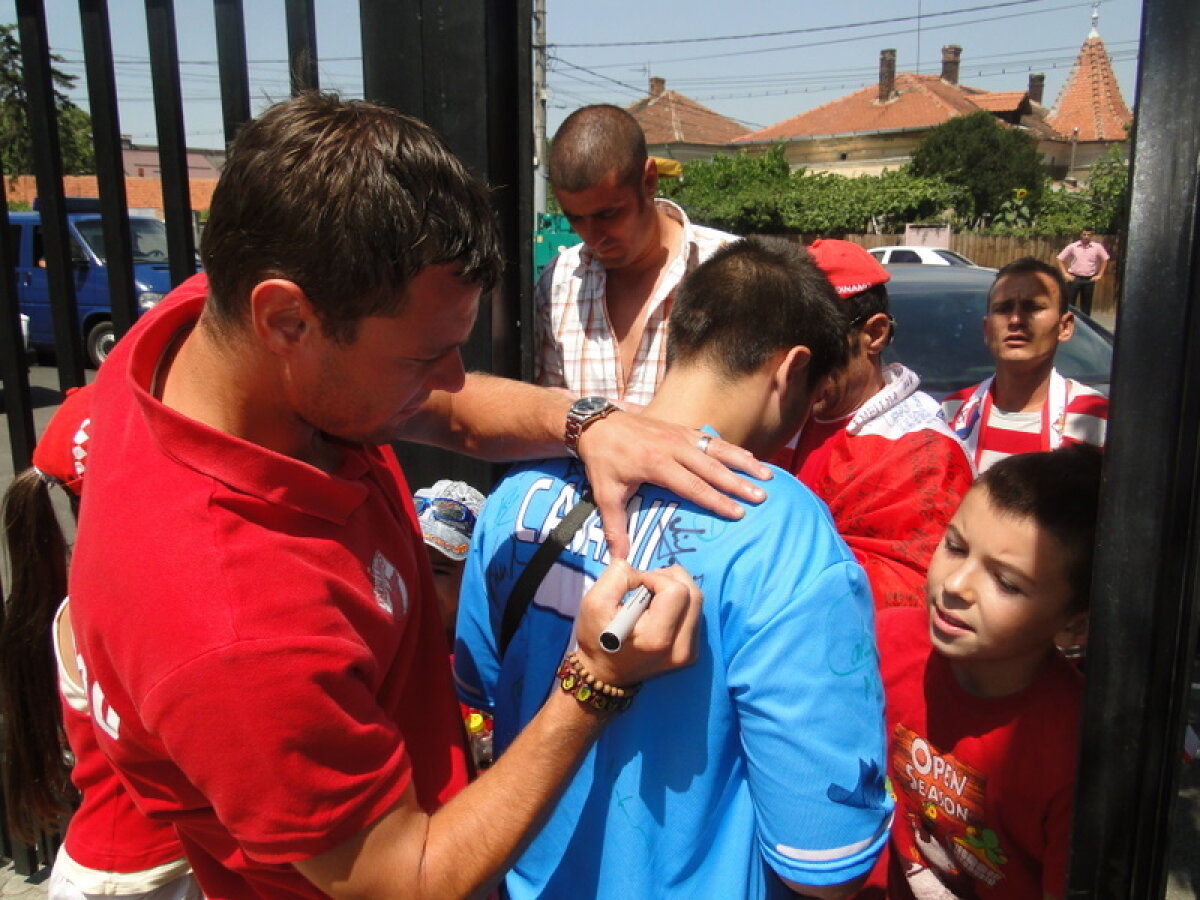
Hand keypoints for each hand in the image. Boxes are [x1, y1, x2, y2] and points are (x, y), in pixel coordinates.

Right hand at [573, 561, 701, 687]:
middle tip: (646, 586)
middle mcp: (680, 649)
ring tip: (651, 598)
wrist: (604, 675)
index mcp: (657, 638)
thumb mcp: (594, 603)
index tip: (637, 586)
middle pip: (694, 593)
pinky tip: (659, 611)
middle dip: (670, 579)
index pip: (676, 590)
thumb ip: (618, 576)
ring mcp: (689, 653)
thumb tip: (642, 571)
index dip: (656, 578)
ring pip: (697, 602)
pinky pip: (694, 614)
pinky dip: (679, 604)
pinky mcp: (691, 653)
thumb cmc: (597, 639)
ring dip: (675, 589)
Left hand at [575, 411, 769, 558]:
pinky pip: (711, 439)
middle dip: (738, 483)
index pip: (692, 486)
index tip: (737, 512)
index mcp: (656, 464)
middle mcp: (673, 447)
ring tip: (767, 475)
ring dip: (743, 462)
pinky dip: (732, 449)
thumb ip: (614, 527)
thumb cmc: (602, 461)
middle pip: (712, 467)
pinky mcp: (681, 429)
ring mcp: (679, 435)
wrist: (597, 423)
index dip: (716, 500)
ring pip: (717, 449)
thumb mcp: (605, 494)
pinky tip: (749, 458)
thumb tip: (619, 559)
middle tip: (761, 497)